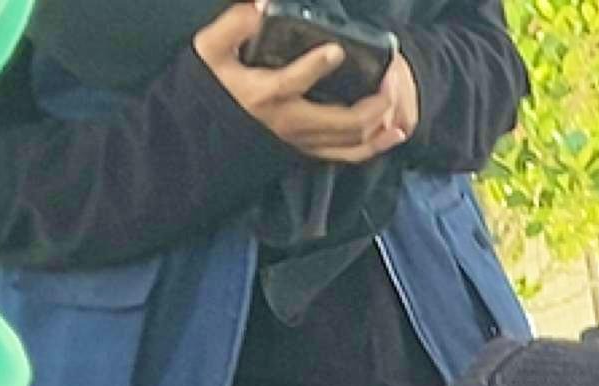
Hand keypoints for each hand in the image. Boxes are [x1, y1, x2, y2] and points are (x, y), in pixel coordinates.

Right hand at [195, 3, 411, 164]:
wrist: (204, 126)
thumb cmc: (211, 83)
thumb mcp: (211, 48)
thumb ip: (235, 24)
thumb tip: (262, 4)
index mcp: (265, 94)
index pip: (293, 81)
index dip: (316, 66)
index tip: (336, 49)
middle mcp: (289, 122)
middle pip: (343, 120)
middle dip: (374, 99)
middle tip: (389, 74)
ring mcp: (302, 141)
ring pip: (353, 141)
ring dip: (381, 120)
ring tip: (394, 94)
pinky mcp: (309, 151)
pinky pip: (350, 156)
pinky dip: (376, 146)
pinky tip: (394, 132)